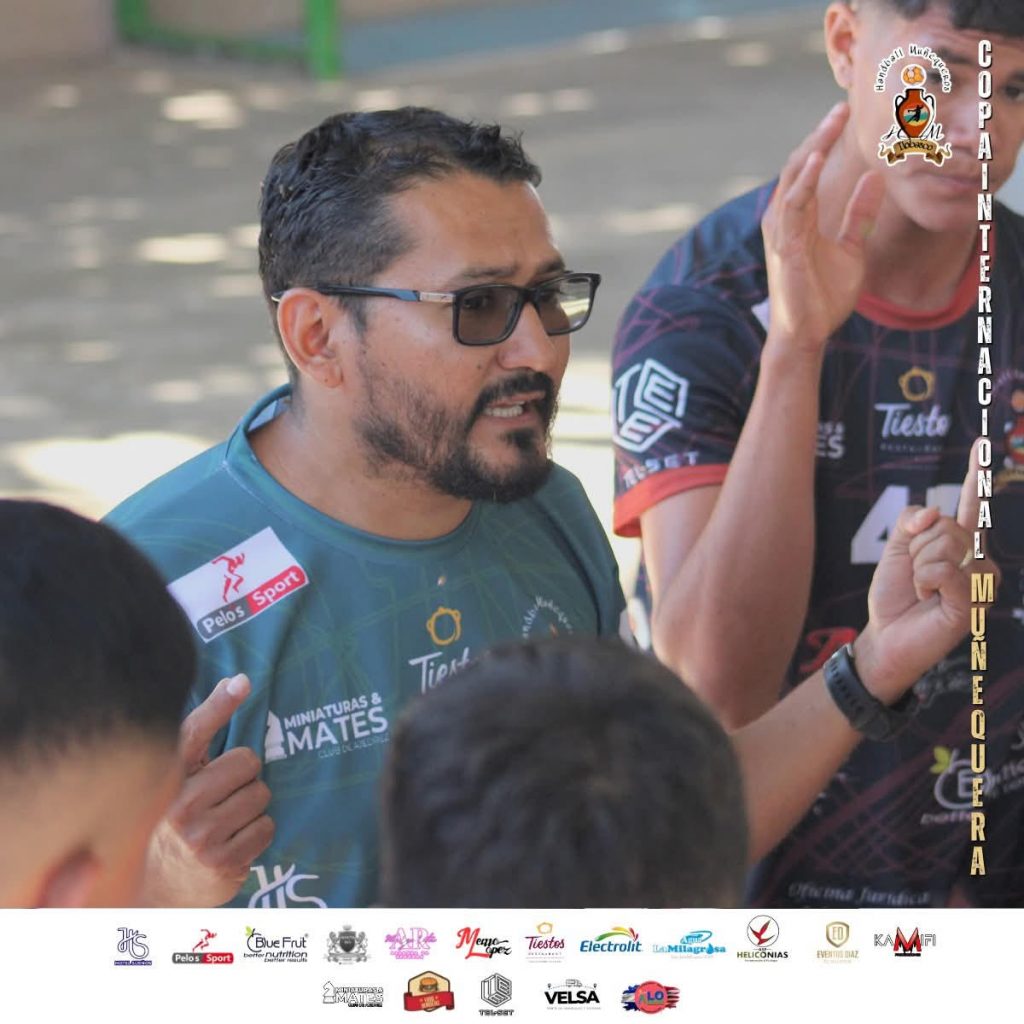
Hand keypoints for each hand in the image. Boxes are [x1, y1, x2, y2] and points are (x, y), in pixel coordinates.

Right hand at [141, 674, 274, 906]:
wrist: (160, 887)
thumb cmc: (179, 818)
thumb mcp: (182, 776)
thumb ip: (206, 731)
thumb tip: (236, 680)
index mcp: (169, 779)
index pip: (196, 733)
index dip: (220, 704)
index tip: (241, 682)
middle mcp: (180, 805)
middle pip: (248, 763)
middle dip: (245, 778)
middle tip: (223, 797)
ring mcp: (200, 836)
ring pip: (261, 796)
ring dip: (252, 808)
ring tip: (226, 822)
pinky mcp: (222, 862)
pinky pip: (266, 827)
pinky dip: (257, 833)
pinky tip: (233, 842)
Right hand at [761, 102, 884, 351]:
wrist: (807, 333)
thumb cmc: (823, 296)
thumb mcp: (852, 248)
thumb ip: (860, 215)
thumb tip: (874, 179)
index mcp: (798, 218)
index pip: (808, 170)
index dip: (824, 142)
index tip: (844, 116)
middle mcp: (784, 219)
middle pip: (800, 166)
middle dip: (820, 136)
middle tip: (841, 108)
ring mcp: (781, 231)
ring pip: (794, 179)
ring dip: (813, 148)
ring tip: (832, 122)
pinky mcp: (785, 245)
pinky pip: (793, 205)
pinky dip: (805, 180)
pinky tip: (818, 159)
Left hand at [857, 440, 992, 701]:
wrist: (886, 634)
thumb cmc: (894, 593)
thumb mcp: (896, 549)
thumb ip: (911, 522)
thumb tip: (934, 511)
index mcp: (958, 542)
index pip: (971, 504)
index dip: (976, 474)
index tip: (981, 443)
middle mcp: (975, 557)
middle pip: (944, 524)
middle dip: (917, 546)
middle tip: (915, 575)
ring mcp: (978, 579)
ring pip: (944, 546)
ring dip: (919, 567)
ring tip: (922, 589)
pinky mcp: (973, 601)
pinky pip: (944, 571)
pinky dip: (926, 582)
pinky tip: (929, 598)